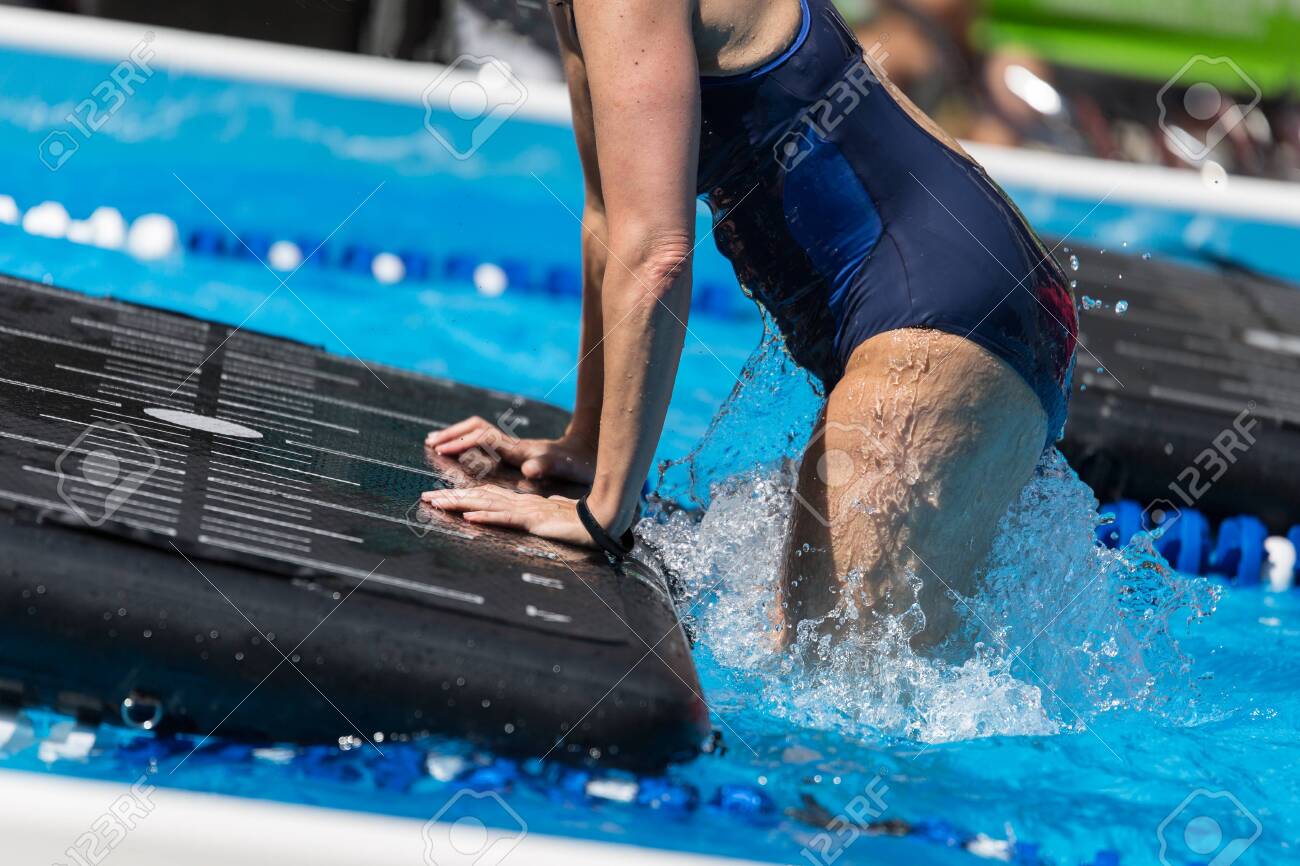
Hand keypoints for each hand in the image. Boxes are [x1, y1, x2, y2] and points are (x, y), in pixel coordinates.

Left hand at [421, 486, 593, 547]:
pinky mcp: (535, 522)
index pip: (488, 498)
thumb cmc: (583, 523)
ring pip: (487, 505)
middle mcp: (522, 504)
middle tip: (424, 497)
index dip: (464, 497)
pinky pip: (506, 519)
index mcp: (525, 505)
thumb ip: (544, 517)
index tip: (442, 497)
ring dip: (459, 504)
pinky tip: (469, 518)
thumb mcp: (557, 520)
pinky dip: (486, 518)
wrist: (605, 521)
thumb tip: (538, 516)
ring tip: (436, 503)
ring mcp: (527, 512)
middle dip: (451, 497)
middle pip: (480, 498)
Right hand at [425, 417, 595, 483]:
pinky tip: (460, 449)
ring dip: (456, 435)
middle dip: (452, 434)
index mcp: (518, 449)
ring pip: (478, 432)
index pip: (483, 438)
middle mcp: (512, 444)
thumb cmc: (578, 464)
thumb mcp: (565, 467)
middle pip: (476, 429)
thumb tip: (528, 469)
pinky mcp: (515, 450)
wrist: (590, 453)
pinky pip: (483, 441)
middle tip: (430, 443)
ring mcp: (513, 445)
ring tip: (435, 442)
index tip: (442, 449)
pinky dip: (467, 441)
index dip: (462, 442)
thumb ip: (547, 466)